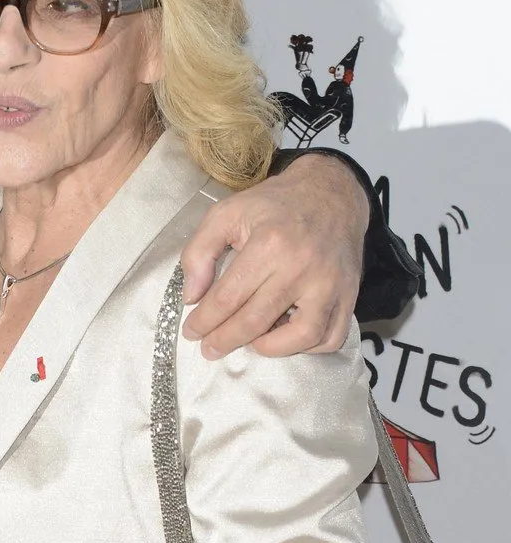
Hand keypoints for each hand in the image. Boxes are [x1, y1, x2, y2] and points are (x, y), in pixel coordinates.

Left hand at [180, 155, 368, 358]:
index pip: (229, 297)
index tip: (191, 331)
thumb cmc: (275, 205)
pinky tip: (286, 338)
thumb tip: (191, 296)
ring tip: (248, 344)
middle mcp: (302, 267)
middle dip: (225, 340)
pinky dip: (308, 347)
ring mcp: (330, 284)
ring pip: (300, 336)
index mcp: (268, 244)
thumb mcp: (227, 213)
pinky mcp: (349, 294)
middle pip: (256, 320)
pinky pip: (332, 337)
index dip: (205, 320)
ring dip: (268, 349)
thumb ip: (199, 251)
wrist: (330, 193)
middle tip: (209, 348)